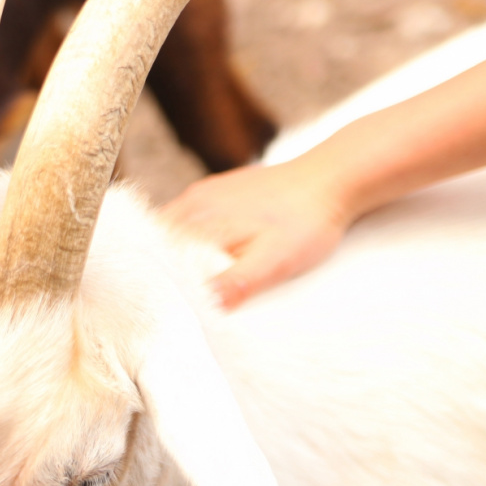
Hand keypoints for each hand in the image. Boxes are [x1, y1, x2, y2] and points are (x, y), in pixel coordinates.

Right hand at [160, 159, 354, 308]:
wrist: (335, 177)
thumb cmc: (307, 222)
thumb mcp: (276, 261)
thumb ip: (236, 283)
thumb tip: (200, 307)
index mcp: (198, 222)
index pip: (153, 258)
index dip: (151, 284)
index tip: (153, 308)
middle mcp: (192, 203)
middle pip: (156, 244)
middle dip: (158, 271)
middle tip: (167, 302)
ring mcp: (204, 194)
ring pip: (170, 231)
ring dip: (174, 255)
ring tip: (184, 283)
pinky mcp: (218, 190)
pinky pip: (189, 219)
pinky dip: (189, 239)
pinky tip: (207, 255)